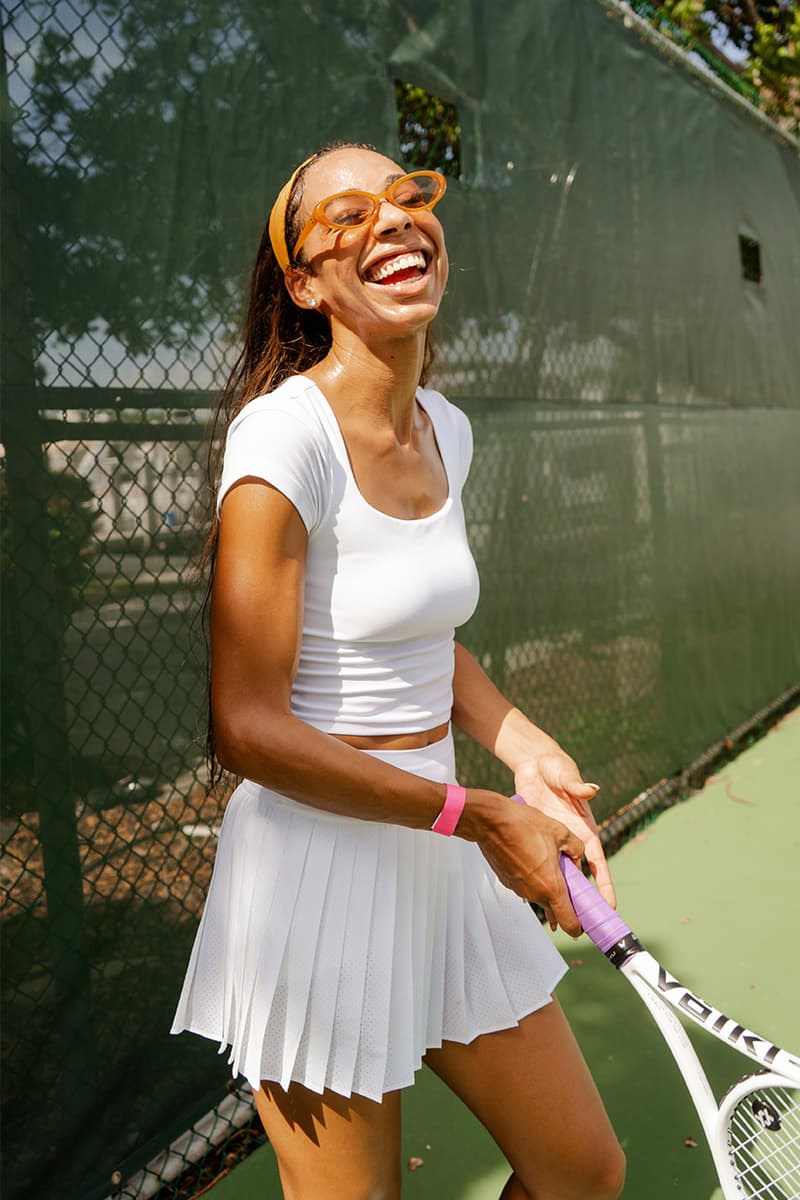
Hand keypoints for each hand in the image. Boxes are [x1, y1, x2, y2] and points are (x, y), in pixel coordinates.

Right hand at [467, 790, 585, 936]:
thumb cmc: (523, 825)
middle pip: (555, 907)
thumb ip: (576, 848)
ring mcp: (519, 889)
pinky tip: (530, 855)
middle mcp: (534, 893)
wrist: (490, 821)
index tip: (584, 921)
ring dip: (546, 882)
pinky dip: (532, 876)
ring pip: (540, 894)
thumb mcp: (560, 832)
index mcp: (551, 886)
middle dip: (563, 895)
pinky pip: (526, 885)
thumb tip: (578, 856)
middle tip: (567, 874)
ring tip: (545, 857)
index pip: (569, 922)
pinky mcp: (507, 882)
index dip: (578, 926)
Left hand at [514, 753, 615, 924]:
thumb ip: (577, 785)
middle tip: (585, 926)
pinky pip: (539, 866)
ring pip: (558, 876)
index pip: (598, 863)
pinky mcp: (537, 840)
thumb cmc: (556, 768)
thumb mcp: (566, 776)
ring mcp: (553, 842)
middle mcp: (571, 840)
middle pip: (579, 877)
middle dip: (582, 901)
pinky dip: (537, 882)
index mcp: (585, 830)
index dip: (604, 885)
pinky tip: (531, 900)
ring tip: (555, 923)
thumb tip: (591, 789)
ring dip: (557, 897)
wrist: (533, 763)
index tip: (611, 906)